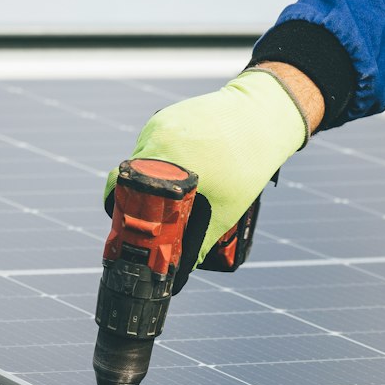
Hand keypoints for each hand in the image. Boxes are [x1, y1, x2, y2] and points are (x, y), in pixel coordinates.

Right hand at [105, 67, 314, 264]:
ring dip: (152, 180)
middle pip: (129, 179)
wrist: (262, 114)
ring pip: (140, 162)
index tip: (132, 229)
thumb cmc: (249, 162)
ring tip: (177, 190)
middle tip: (154, 217)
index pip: (122, 192)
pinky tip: (185, 167)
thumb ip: (200, 243)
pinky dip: (161, 162)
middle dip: (139, 201)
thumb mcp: (226, 210)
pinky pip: (152, 146)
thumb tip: (181, 270)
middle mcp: (155, 138)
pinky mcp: (165, 116)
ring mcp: (158, 124)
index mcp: (166, 161)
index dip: (124, 214)